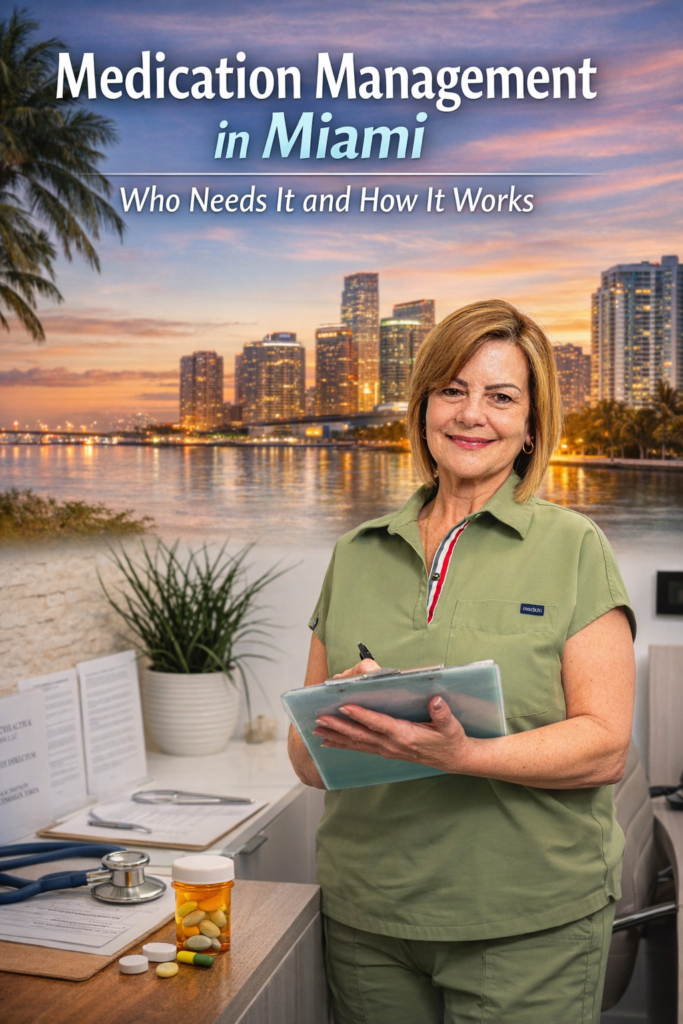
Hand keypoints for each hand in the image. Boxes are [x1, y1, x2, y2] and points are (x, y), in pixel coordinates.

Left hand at [312, 695, 473, 774]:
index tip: (344, 706)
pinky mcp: (386, 752)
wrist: (454, 760)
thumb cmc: (451, 740)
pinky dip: (343, 745)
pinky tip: (329, 742)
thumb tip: (436, 700)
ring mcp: (387, 750)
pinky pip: (361, 748)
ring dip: (336, 736)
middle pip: (360, 735)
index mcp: (405, 735)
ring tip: (316, 730)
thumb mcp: (451, 726)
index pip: (378, 723)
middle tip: (319, 719)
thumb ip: (443, 714)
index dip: (361, 715)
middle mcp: (392, 745)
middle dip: (338, 727)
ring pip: (357, 743)